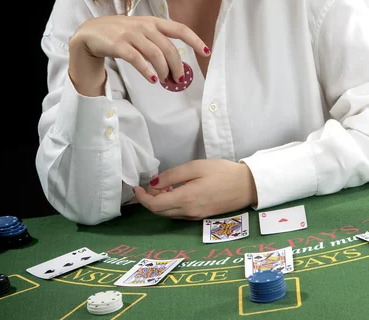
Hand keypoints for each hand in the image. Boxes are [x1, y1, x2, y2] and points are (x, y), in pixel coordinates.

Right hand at [69, 15, 209, 84]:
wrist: (91, 33)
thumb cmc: (120, 34)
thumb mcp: (141, 31)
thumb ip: (158, 42)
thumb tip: (178, 63)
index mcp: (153, 22)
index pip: (180, 29)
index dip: (195, 40)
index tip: (206, 52)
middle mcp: (144, 26)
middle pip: (169, 47)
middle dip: (177, 65)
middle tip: (179, 79)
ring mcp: (131, 34)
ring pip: (155, 54)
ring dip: (164, 71)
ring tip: (165, 81)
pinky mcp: (118, 44)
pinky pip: (137, 59)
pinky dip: (147, 71)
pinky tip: (153, 79)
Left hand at [133, 160, 257, 219]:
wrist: (247, 186)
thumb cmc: (222, 173)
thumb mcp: (196, 167)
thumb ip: (173, 176)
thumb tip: (154, 184)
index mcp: (185, 199)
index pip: (155, 205)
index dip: (142, 198)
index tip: (136, 187)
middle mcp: (188, 212)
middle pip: (160, 212)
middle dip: (150, 199)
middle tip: (150, 184)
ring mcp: (195, 216)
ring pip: (169, 213)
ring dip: (161, 202)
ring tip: (163, 185)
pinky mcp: (201, 216)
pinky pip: (179, 213)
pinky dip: (172, 204)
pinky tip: (176, 191)